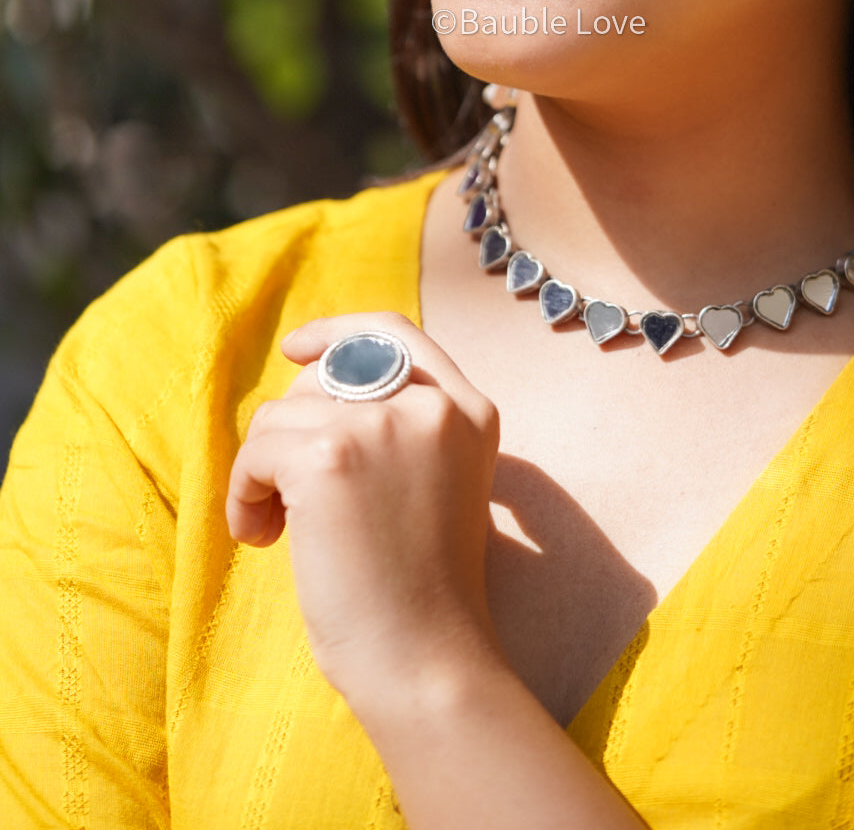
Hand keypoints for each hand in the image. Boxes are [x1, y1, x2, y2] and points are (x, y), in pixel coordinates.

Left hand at [226, 312, 502, 724]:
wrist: (426, 660)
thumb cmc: (420, 592)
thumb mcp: (436, 483)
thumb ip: (400, 428)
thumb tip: (311, 381)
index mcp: (470, 411)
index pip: (394, 334)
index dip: (338, 333)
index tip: (296, 350)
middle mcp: (433, 406)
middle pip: (327, 375)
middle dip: (293, 428)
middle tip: (290, 499)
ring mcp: (383, 425)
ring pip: (284, 414)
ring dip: (264, 471)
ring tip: (275, 528)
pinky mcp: (331, 455)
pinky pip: (258, 447)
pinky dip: (244, 491)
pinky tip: (263, 536)